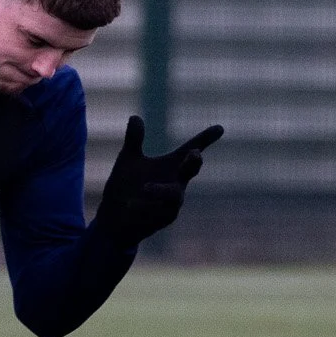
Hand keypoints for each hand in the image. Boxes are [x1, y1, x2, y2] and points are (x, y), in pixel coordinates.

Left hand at [93, 115, 223, 245]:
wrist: (115, 216)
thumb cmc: (125, 185)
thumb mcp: (128, 160)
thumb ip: (134, 140)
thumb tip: (135, 117)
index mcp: (171, 165)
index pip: (190, 149)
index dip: (205, 139)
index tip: (219, 128)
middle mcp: (176, 181)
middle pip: (191, 171)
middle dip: (193, 163)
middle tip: (194, 154)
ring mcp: (172, 202)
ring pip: (174, 195)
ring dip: (160, 190)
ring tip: (143, 188)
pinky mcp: (165, 219)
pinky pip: (159, 212)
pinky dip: (144, 206)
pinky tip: (130, 205)